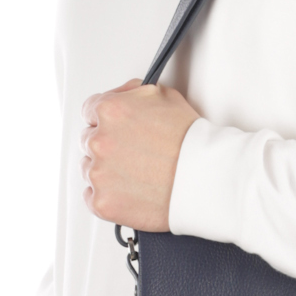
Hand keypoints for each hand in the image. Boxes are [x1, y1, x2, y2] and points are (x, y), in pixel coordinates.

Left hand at [80, 79, 199, 230]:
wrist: (206, 180)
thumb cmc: (191, 142)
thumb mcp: (164, 96)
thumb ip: (132, 93)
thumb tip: (121, 97)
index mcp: (110, 111)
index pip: (89, 111)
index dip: (105, 122)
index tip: (117, 132)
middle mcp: (99, 141)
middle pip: (89, 141)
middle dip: (108, 147)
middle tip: (134, 156)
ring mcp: (98, 174)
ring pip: (89, 169)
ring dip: (107, 171)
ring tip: (137, 175)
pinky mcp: (102, 202)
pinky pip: (91, 197)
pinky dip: (107, 196)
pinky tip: (130, 191)